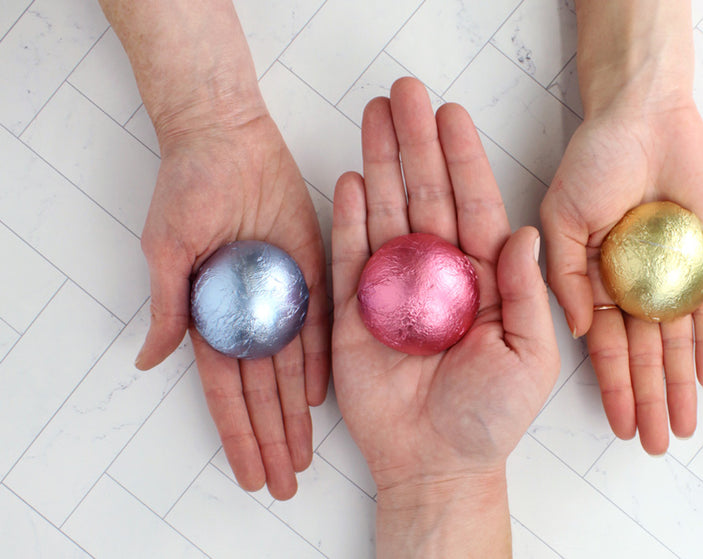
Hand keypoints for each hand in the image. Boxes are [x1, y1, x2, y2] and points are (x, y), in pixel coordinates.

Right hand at [135, 113, 330, 499]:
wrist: (227, 138)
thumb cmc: (188, 187)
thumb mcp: (167, 249)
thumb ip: (166, 306)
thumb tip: (151, 362)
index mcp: (208, 314)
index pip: (225, 390)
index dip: (236, 433)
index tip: (248, 472)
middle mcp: (248, 312)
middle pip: (261, 391)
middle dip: (270, 438)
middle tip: (283, 481)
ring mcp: (280, 294)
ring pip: (290, 368)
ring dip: (296, 413)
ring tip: (304, 456)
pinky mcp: (312, 269)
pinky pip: (318, 323)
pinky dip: (318, 361)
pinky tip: (321, 397)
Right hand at [331, 78, 558, 555]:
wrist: (436, 463)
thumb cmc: (491, 416)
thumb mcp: (529, 355)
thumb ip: (525, 293)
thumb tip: (523, 233)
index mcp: (484, 280)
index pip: (475, 207)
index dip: (463, 161)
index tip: (452, 115)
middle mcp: (439, 274)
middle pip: (427, 197)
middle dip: (416, 145)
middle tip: (404, 93)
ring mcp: (396, 288)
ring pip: (388, 213)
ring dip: (381, 164)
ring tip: (374, 116)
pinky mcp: (357, 310)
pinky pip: (352, 256)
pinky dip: (350, 218)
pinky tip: (353, 176)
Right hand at [540, 100, 702, 453]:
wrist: (643, 116)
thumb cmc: (595, 160)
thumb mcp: (560, 218)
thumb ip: (565, 276)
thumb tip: (580, 332)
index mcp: (595, 281)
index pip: (606, 348)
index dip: (612, 387)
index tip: (619, 426)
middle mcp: (634, 285)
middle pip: (644, 355)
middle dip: (648, 401)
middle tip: (654, 445)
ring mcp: (671, 274)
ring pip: (677, 343)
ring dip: (679, 386)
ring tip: (682, 428)